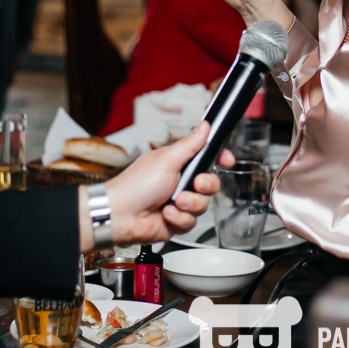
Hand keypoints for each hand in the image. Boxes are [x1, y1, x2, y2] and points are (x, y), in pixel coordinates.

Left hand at [105, 121, 235, 245]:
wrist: (121, 215)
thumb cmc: (136, 185)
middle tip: (195, 184)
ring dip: (189, 204)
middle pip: (211, 183)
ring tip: (173, 202)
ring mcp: (179, 202)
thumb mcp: (167, 159)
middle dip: (205, 185)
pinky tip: (166, 214)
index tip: (227, 160)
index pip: (207, 158)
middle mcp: (180, 182)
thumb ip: (190, 144)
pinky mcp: (177, 220)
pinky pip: (192, 221)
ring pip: (204, 205)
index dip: (220, 158)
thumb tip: (205, 126)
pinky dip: (179, 218)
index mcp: (178, 163)